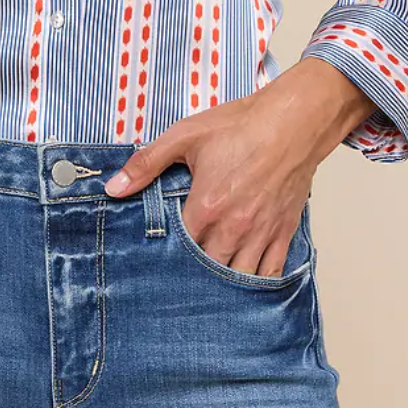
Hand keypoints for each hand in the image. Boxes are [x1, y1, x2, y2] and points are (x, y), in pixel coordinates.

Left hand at [102, 58, 377, 278]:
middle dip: (194, 276)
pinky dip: (257, 284)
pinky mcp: (283, 232)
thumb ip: (146, 163)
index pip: (179, 252)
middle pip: (208, 272)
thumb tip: (113, 188)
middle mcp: (234, 228)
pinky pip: (271, 273)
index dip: (168, 258)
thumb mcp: (185, 136)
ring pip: (239, 279)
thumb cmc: (241, 126)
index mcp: (206, 207)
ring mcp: (261, 233)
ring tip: (210, 286)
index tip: (159, 261)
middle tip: (181, 279)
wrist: (294, 121)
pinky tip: (246, 286)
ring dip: (224, 285)